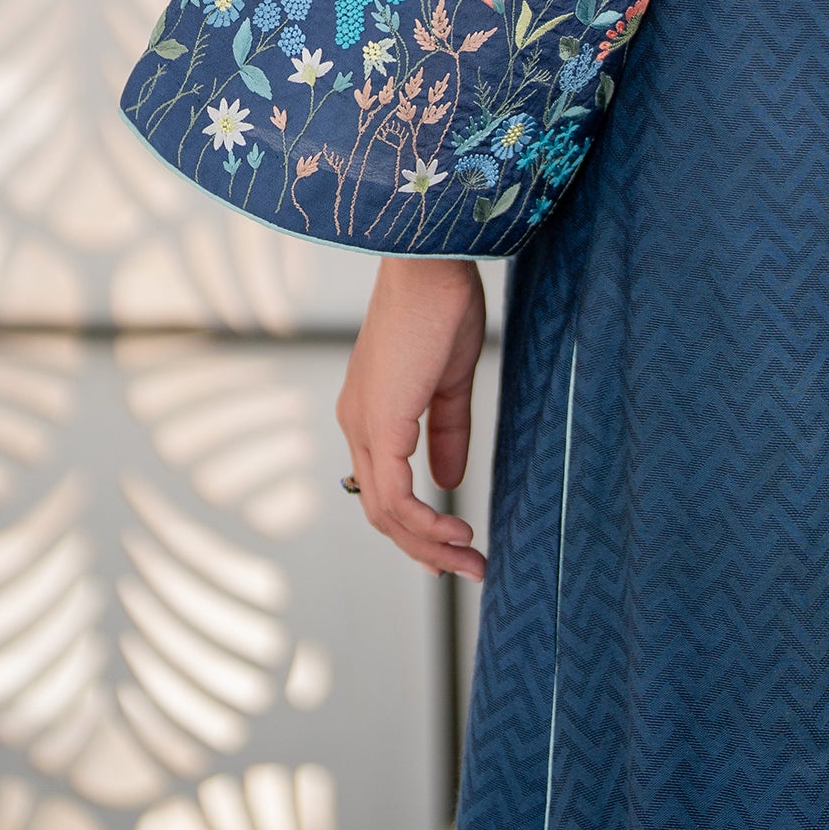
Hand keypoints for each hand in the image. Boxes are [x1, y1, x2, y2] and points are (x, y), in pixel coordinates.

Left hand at [336, 257, 488, 578]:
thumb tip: (449, 480)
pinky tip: (455, 530)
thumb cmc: (441, 303)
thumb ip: (448, 430)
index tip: (456, 546)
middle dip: (425, 548)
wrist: (430, 260)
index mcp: (371, 411)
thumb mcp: (450, 378)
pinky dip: (424, 523)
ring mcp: (364, 425)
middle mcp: (357, 423)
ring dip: (428, 545)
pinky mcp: (381, 422)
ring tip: (471, 559)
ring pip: (385, 513)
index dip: (417, 524)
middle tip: (469, 569)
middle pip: (381, 511)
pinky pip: (395, 495)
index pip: (385, 486)